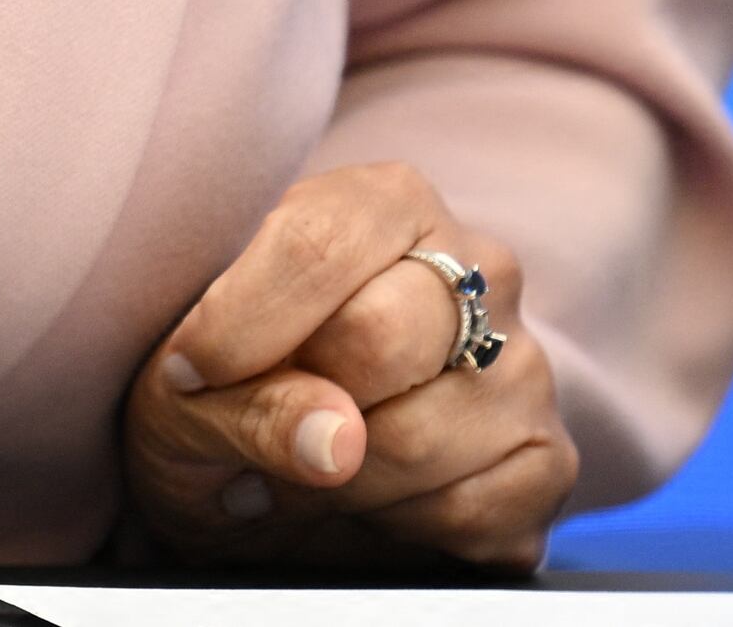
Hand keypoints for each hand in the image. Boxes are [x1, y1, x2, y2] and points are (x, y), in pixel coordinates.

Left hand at [119, 162, 575, 569]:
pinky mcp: (548, 464)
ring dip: (336, 482)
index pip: (318, 245)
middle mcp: (478, 269)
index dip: (241, 324)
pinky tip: (372, 502)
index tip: (190, 371)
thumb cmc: (221, 395)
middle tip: (263, 425)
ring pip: (418, 438)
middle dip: (297, 404)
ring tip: (312, 466)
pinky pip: (467, 511)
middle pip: (379, 336)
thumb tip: (335, 439)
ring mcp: (525, 367)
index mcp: (386, 204)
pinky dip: (395, 527)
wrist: (271, 480)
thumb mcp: (184, 389)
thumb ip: (245, 400)